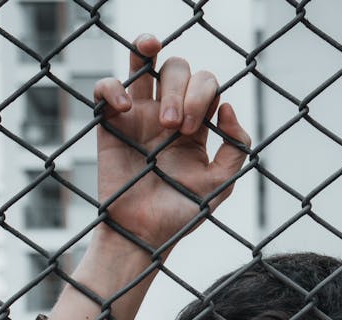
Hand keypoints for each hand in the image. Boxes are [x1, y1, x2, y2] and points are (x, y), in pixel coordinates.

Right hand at [93, 34, 249, 253]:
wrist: (144, 235)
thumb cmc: (181, 213)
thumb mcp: (221, 184)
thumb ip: (236, 147)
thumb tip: (228, 107)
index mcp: (195, 126)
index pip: (206, 85)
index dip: (202, 95)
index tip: (192, 130)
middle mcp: (167, 115)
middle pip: (178, 69)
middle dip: (181, 91)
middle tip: (174, 128)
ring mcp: (138, 116)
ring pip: (145, 62)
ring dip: (152, 63)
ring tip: (156, 101)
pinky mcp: (111, 124)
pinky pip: (106, 87)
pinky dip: (113, 86)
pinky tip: (124, 106)